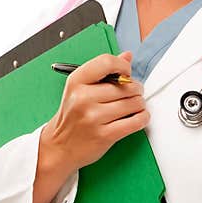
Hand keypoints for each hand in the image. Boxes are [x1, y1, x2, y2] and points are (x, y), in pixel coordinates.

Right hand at [41, 51, 147, 172]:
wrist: (59, 146)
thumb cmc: (72, 116)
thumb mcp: (80, 89)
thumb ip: (104, 71)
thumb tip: (127, 56)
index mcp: (76, 81)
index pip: (106, 62)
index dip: (123, 66)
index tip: (127, 73)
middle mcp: (83, 98)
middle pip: (125, 85)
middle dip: (136, 88)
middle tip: (135, 92)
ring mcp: (93, 117)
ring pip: (133, 103)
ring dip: (140, 103)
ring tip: (136, 105)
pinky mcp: (104, 135)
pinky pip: (135, 122)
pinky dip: (142, 118)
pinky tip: (140, 116)